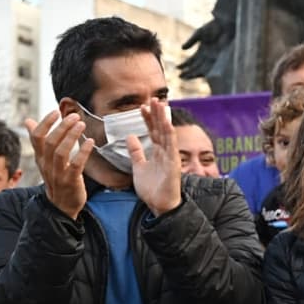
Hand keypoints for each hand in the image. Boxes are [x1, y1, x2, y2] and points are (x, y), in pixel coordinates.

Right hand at [25, 110, 94, 219]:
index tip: (55, 112)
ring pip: (61, 152)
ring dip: (71, 136)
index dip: (45, 123)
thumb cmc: (56, 178)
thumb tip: (28, 121)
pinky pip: (75, 165)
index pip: (37, 138)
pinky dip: (82, 152)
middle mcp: (46, 165)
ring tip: (81, 124)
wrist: (61, 207)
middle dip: (62, 127)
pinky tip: (90, 141)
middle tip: (74, 116)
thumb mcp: (45, 159)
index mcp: (41, 158)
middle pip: (50, 142)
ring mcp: (58, 174)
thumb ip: (39, 140)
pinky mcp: (70, 181)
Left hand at [129, 99, 181, 216]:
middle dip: (157, 114)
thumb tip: (130, 136)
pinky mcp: (174, 163)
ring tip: (160, 104)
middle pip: (161, 128)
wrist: (159, 204)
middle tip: (153, 98)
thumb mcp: (139, 166)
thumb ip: (136, 151)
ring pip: (167, 133)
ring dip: (164, 118)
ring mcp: (171, 156)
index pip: (153, 131)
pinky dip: (169, 133)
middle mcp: (166, 151)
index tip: (142, 106)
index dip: (148, 119)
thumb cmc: (152, 188)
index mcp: (158, 152)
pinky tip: (166, 122)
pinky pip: (171, 146)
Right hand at [179, 18, 233, 79]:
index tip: (177, 68)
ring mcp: (214, 57)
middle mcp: (208, 56)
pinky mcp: (220, 57)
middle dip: (188, 72)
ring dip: (195, 73)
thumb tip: (182, 49)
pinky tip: (200, 74)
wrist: (225, 23)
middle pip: (197, 67)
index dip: (185, 65)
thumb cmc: (213, 27)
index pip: (192, 60)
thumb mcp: (199, 34)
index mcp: (202, 50)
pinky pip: (213, 66)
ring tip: (186, 77)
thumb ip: (191, 41)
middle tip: (180, 77)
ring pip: (203, 68)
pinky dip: (206, 71)